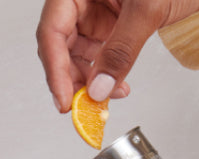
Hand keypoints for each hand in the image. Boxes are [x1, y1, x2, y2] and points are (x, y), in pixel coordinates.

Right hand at [36, 0, 198, 111]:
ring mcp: (94, 12)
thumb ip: (121, 49)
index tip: (65, 100)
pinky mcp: (108, 26)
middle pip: (60, 46)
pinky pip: (97, 57)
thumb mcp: (146, 10)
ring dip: (88, 82)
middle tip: (84, 107)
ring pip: (77, 55)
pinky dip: (104, 76)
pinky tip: (116, 87)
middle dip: (71, 80)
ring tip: (105, 99)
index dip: (55, 69)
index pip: (52, 31)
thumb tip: (100, 87)